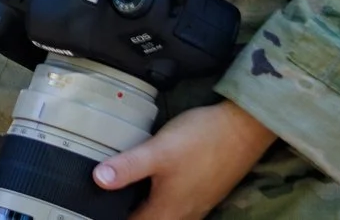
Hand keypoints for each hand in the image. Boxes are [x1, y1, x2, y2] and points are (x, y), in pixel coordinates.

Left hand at [97, 100, 277, 219]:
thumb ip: (128, 167)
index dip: (112, 216)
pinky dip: (160, 200)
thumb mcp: (158, 151)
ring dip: (145, 208)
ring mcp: (196, 205)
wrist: (243, 129)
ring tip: (126, 193)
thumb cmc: (201, 140)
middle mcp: (182, 214)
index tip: (95, 208)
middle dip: (130, 213)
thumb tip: (98, 180)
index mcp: (167, 211)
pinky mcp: (204, 193)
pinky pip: (176, 206)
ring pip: (163, 215)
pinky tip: (154, 183)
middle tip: (107, 201)